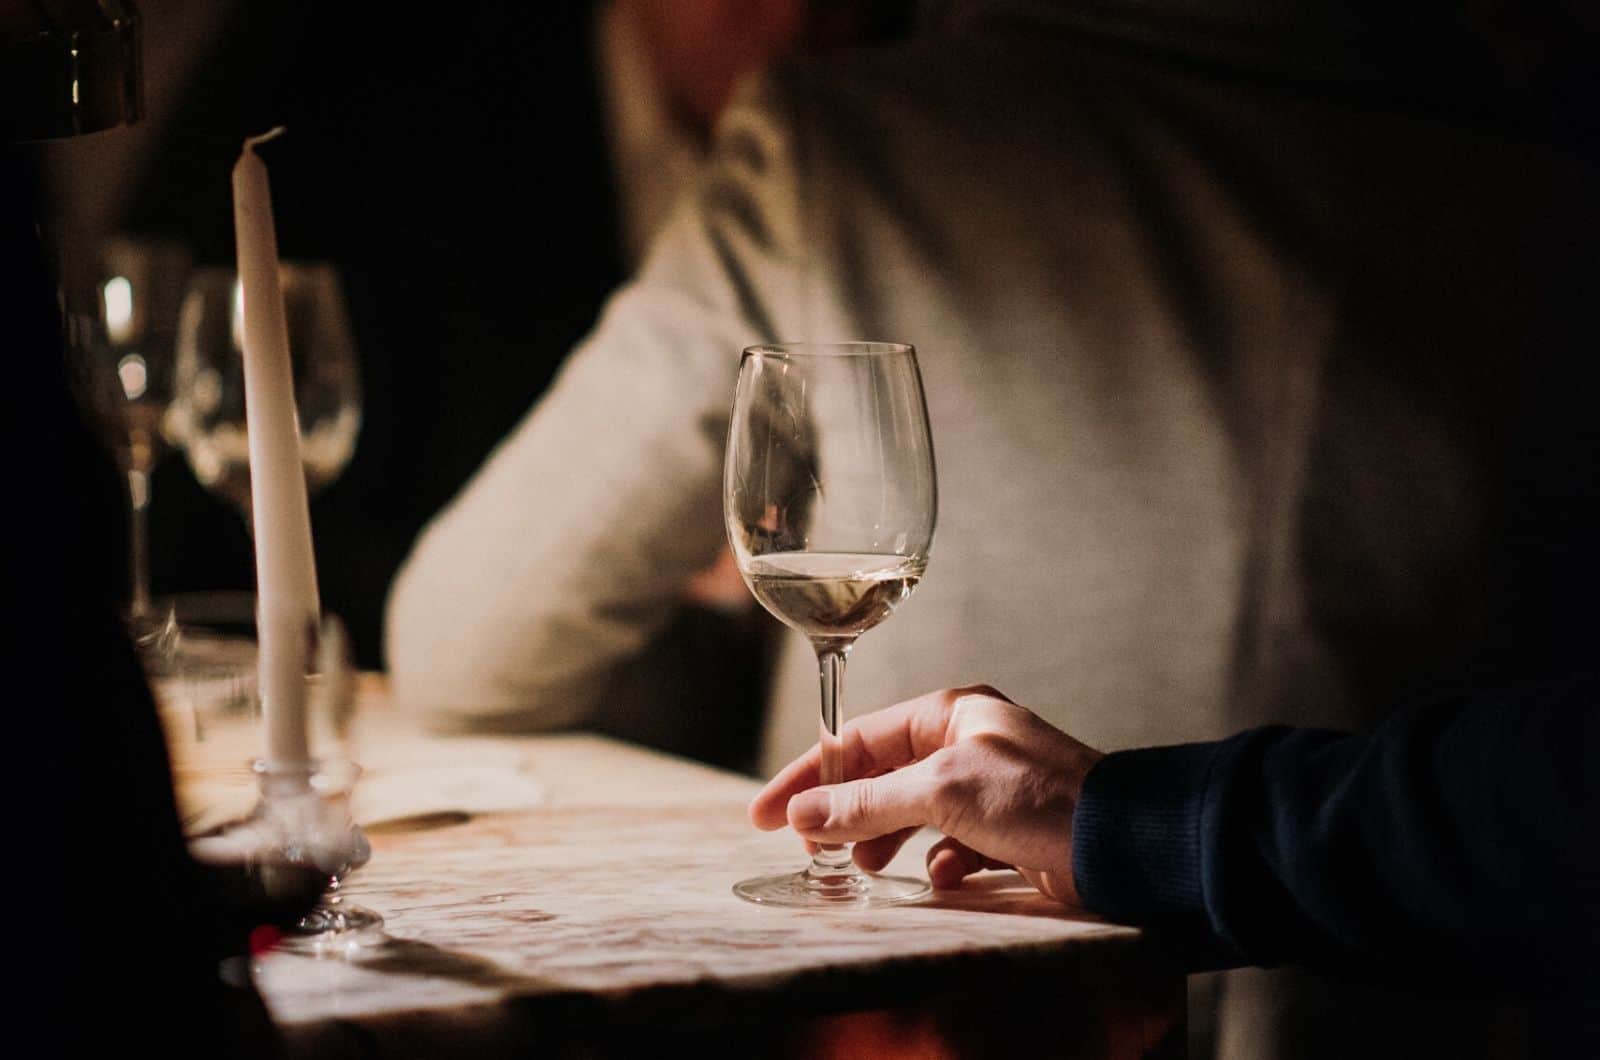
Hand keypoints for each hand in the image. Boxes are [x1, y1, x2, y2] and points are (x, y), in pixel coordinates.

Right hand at [749, 686, 1103, 904]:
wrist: (1123, 843)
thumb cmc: (1038, 798)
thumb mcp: (941, 792)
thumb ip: (867, 803)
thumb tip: (803, 812)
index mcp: (949, 714)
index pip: (858, 739)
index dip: (808, 776)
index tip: (767, 814)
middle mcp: (965, 744)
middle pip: (881, 777)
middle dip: (845, 814)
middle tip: (814, 850)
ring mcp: (987, 787)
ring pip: (911, 814)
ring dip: (885, 840)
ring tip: (866, 865)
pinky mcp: (1007, 831)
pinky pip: (952, 846)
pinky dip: (939, 863)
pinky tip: (941, 876)